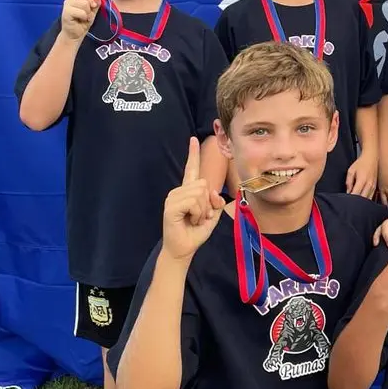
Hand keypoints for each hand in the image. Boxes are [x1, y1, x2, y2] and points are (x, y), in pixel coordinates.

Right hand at [61, 0, 100, 41]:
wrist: (75, 34)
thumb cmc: (83, 21)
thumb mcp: (93, 11)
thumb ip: (96, 3)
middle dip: (91, 2)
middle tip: (88, 11)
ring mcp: (68, 3)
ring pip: (85, 4)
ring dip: (88, 13)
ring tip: (83, 17)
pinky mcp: (66, 11)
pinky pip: (82, 12)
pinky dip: (84, 18)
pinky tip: (79, 20)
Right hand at [161, 137, 226, 261]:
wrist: (184, 248)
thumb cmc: (196, 231)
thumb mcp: (212, 215)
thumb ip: (216, 201)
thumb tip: (213, 192)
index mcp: (188, 191)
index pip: (192, 169)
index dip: (193, 154)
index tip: (193, 139)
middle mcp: (179, 191)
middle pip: (203, 185)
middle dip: (208, 204)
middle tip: (199, 217)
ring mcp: (173, 198)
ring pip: (199, 194)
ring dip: (203, 211)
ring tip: (194, 220)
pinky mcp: (171, 207)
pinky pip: (193, 202)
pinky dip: (198, 214)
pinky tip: (189, 221)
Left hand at [345, 153, 377, 199]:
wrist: (371, 158)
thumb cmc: (361, 163)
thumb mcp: (351, 171)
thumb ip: (349, 182)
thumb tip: (348, 192)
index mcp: (362, 180)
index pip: (356, 193)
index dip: (350, 199)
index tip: (346, 201)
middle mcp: (369, 184)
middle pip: (362, 198)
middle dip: (356, 202)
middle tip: (350, 203)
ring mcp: (373, 186)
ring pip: (368, 199)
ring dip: (361, 202)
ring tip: (356, 203)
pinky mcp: (375, 187)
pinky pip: (371, 197)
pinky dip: (366, 200)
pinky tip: (362, 200)